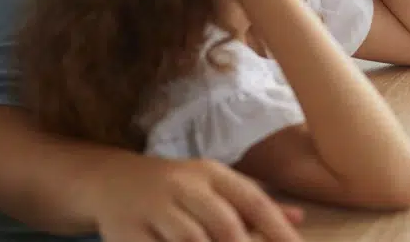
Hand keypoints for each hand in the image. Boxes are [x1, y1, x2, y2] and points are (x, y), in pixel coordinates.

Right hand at [86, 155, 303, 241]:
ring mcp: (153, 209)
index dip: (277, 228)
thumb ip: (254, 205)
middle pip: (224, 224)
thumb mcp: (215, 187)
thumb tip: (298, 219)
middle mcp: (184, 186)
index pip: (252, 200)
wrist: (110, 179)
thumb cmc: (177, 188)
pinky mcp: (126, 232)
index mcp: (212, 174)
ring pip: (190, 240)